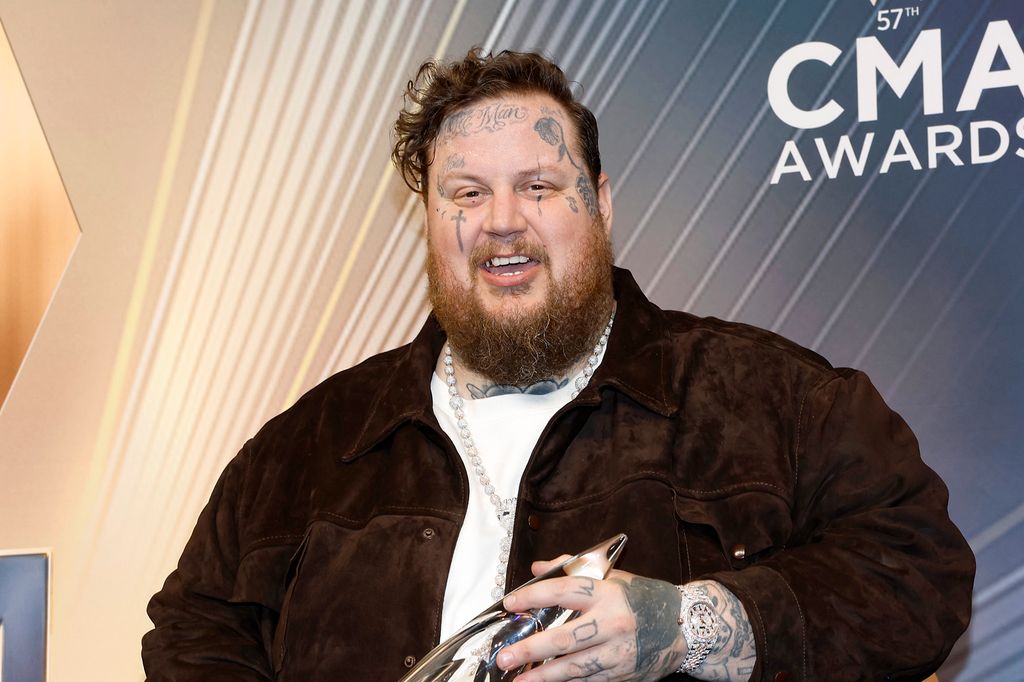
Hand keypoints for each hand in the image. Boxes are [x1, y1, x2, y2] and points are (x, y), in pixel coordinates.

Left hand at [496, 558, 685, 680]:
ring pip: (574, 668)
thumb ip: (573, 569)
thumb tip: (537, 568)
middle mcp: (612, 624)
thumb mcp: (614, 576)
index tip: (510, 602)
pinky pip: (588, 680)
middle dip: (532, 650)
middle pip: (565, 638)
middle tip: (505, 657)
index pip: (564, 591)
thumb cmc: (645, 598)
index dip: (534, 596)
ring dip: (543, 677)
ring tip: (518, 681)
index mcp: (608, 593)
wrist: (686, 628)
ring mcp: (618, 653)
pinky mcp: (623, 675)